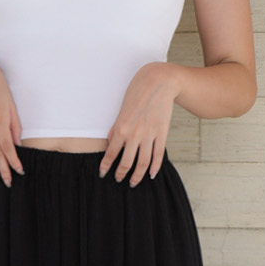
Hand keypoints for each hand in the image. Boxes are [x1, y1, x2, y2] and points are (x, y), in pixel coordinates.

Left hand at [99, 63, 180, 185]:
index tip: (103, 174)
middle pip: (127, 163)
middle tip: (118, 180)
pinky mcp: (162, 134)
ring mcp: (149, 135)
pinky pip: (158, 155)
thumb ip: (115, 129)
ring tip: (133, 182)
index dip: (106, 167)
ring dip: (137, 176)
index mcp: (121, 128)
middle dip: (121, 174)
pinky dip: (155, 168)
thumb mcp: (121, 110)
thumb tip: (111, 144)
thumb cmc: (137, 93)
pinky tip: (151, 175)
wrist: (158, 83)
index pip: (111, 154)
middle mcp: (134, 135)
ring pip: (143, 163)